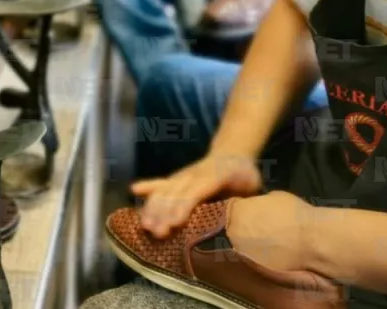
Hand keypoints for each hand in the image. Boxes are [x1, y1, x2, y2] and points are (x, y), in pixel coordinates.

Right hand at [131, 152, 263, 238]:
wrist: (233, 153)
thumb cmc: (245, 176)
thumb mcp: (252, 185)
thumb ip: (244, 198)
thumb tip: (240, 218)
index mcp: (216, 175)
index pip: (197, 191)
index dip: (185, 206)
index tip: (175, 223)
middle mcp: (195, 174)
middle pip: (176, 193)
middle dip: (165, 213)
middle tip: (157, 233)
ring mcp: (184, 176)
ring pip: (165, 190)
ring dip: (154, 207)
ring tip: (145, 225)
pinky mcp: (177, 179)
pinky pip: (160, 183)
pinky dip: (148, 186)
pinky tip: (134, 190)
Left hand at [226, 191, 313, 272]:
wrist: (310, 240)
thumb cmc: (293, 213)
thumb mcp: (271, 196)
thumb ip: (257, 202)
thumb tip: (255, 206)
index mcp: (236, 212)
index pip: (231, 207)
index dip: (242, 206)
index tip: (252, 207)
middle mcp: (233, 233)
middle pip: (233, 226)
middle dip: (243, 223)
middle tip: (260, 222)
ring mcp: (242, 252)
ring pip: (241, 242)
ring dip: (250, 239)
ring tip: (268, 236)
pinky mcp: (254, 266)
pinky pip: (252, 256)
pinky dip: (259, 252)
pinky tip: (272, 248)